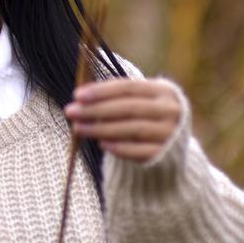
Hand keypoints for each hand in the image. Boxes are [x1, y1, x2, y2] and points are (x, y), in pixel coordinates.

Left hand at [63, 78, 181, 162]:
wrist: (172, 147)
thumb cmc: (146, 117)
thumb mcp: (139, 100)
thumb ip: (115, 97)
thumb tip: (80, 98)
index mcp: (163, 90)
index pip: (128, 87)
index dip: (102, 91)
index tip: (77, 95)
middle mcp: (170, 111)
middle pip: (128, 108)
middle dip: (96, 109)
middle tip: (71, 111)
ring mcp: (170, 134)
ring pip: (132, 129)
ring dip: (101, 128)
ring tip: (79, 128)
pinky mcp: (167, 155)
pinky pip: (139, 151)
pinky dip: (119, 147)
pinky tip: (101, 144)